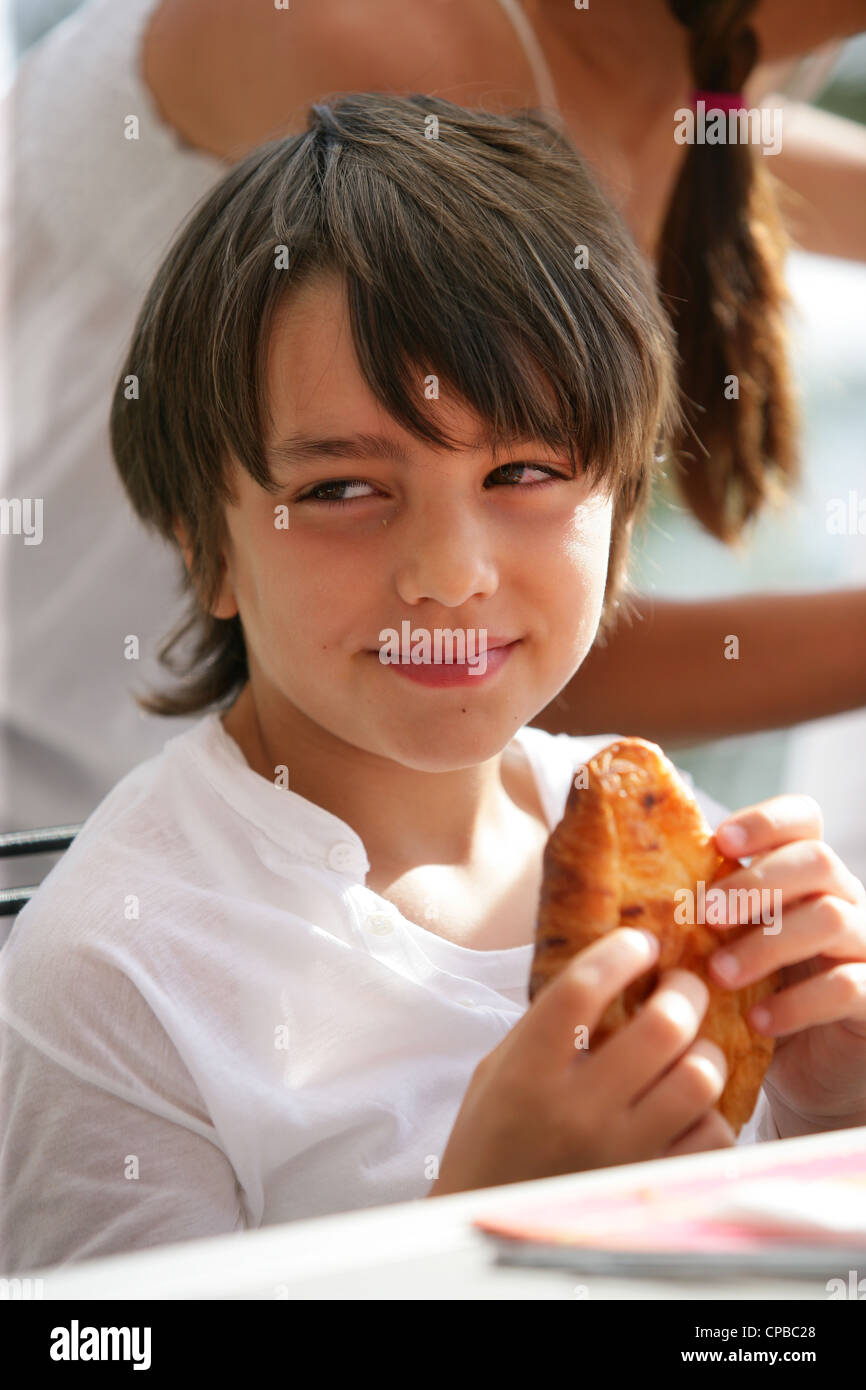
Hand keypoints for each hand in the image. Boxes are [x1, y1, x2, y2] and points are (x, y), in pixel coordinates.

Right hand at [430, 928, 733, 1198]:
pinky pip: (713, 1134)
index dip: (620, 952)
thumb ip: (545, 1025)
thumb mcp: (498, 1069)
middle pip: (662, 1027)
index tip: (640, 942)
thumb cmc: (491, 1138)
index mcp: (529, 1071)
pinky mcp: (652, 1185)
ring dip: (704, 1050)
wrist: (487, 1222)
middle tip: (681, 986)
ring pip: (699, 1077)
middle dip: (684, 991)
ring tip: (692, 1046)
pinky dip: (709, 1111)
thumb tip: (604, 968)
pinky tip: (689, 1104)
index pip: (582, 989)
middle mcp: (578, 1110)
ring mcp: (621, 1152)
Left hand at [712, 795, 865, 1132]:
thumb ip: (704, 915)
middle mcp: (841, 900)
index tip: (719, 841)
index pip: (803, 819)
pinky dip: (796, 1002)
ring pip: (831, 918)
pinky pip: (847, 985)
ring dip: (767, 943)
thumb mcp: (729, 947)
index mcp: (803, 876)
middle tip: (706, 913)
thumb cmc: (756, 998)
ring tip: (719, 974)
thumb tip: (630, 890)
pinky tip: (757, 1021)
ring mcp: (864, 946)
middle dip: (756, 882)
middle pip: (817, 860)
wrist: (808, 1072)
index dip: (765, 820)